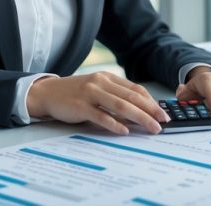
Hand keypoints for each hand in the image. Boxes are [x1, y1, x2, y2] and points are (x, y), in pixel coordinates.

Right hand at [26, 72, 169, 134]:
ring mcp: (90, 93)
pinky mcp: (80, 106)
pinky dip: (114, 124)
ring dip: (139, 118)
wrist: (47, 93)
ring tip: (151, 128)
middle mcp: (101, 83)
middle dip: (150, 111)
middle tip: (163, 122)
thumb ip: (115, 96)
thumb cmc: (75, 93)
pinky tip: (124, 131)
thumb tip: (138, 111)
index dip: (151, 102)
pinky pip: (101, 116)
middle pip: (132, 97)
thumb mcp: (97, 88)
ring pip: (121, 105)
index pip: (135, 89)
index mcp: (108, 78)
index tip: (162, 113)